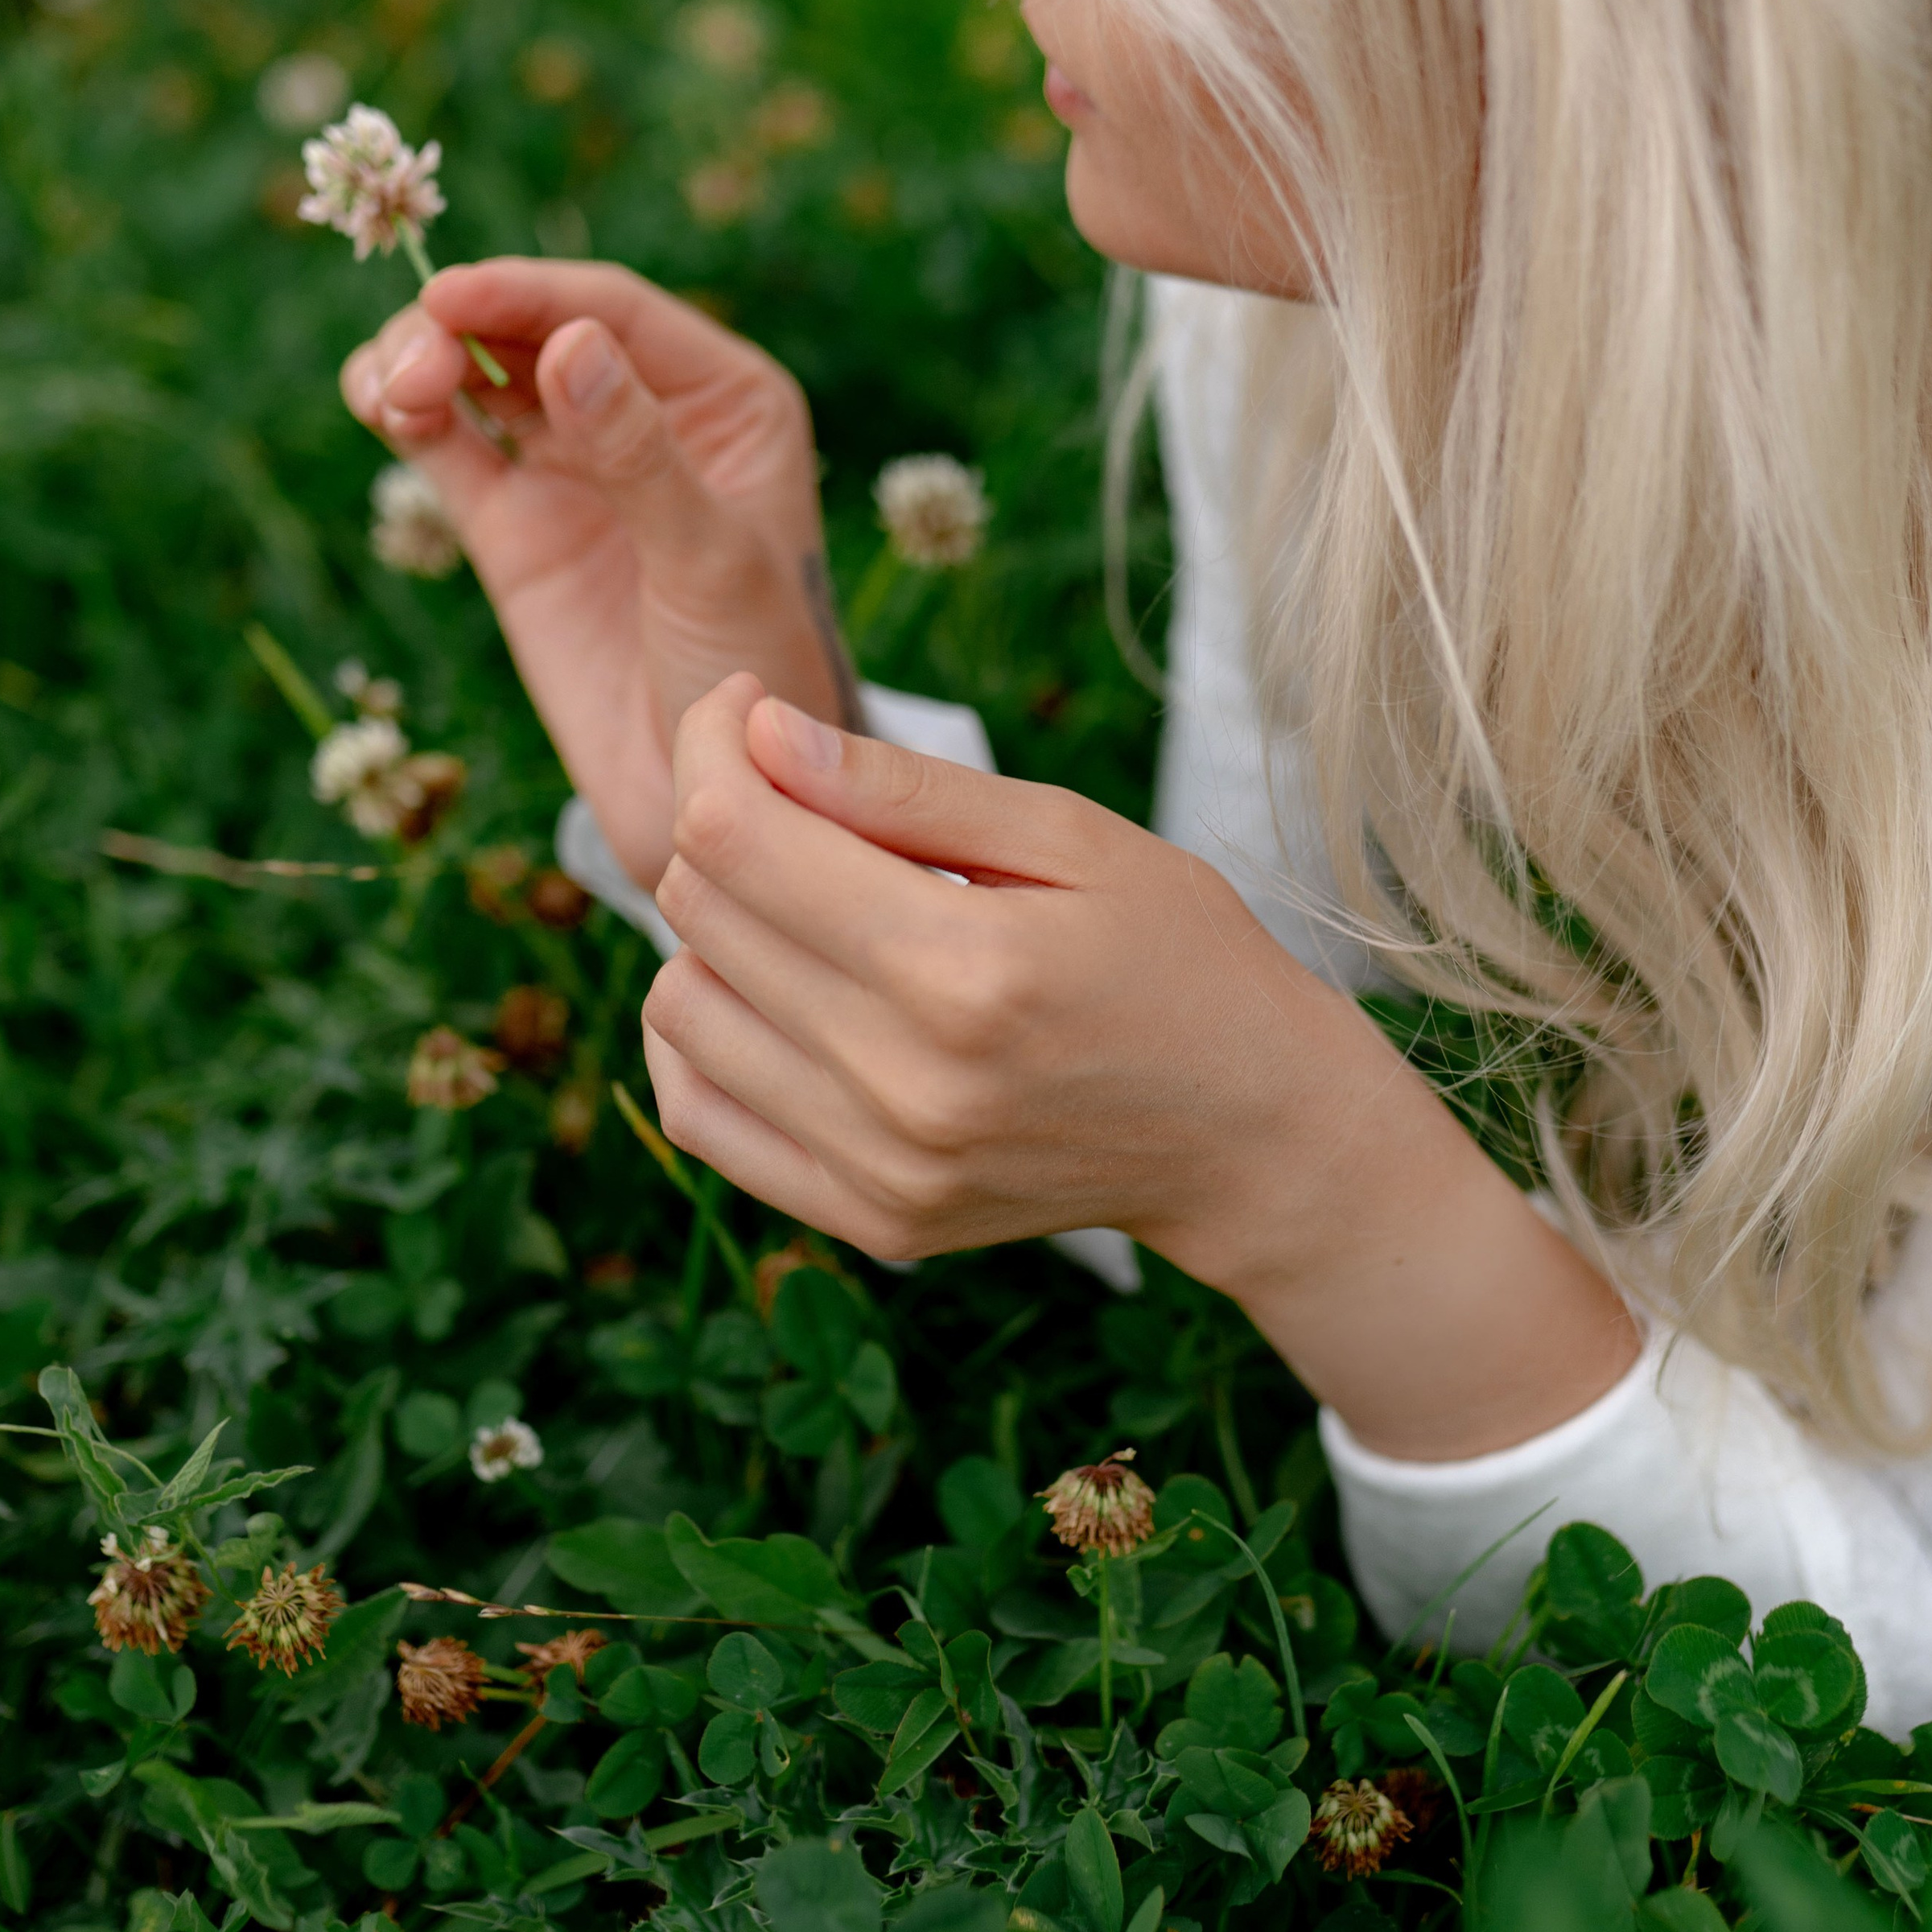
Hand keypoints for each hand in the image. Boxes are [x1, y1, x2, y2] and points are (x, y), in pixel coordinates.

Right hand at [340, 259, 850, 888]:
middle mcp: (645, 414)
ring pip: (480, 374)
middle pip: (533, 326)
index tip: (448, 296)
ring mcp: (572, 468)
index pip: (614, 312)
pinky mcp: (511, 527)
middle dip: (463, 325)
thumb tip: (567, 343)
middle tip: (416, 362)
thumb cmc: (754, 674)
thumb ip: (639, 455)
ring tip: (396, 393)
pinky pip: (448, 444)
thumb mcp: (711, 561)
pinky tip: (384, 406)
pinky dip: (408, 412)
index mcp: (725, 399)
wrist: (709, 797)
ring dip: (423, 359)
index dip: (529, 293)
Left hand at [641, 678, 1640, 1458]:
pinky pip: (700, 1118)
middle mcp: (906, 1083)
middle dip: (716, 817)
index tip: (747, 710)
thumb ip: (906, 788)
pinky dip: (704, 1040)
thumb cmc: (1179, 958)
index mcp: (963, 969)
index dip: (712, 744)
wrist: (1251, 1134)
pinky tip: (769, 993)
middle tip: (785, 788)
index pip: (736, 837)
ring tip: (799, 900)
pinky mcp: (872, 1221)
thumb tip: (758, 732)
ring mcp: (883, 1168)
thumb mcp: (1072, 837)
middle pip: (701, 914)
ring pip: (679, 1012)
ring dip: (710, 932)